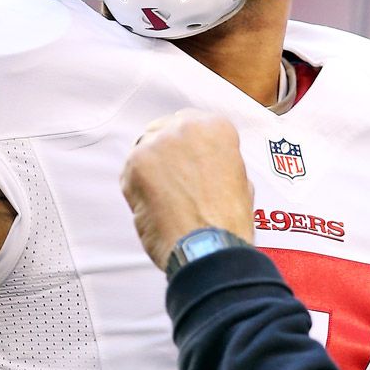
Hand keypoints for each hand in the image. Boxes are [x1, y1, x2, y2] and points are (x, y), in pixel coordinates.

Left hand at [121, 109, 254, 269]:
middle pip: (166, 130)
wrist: (208, 247)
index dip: (189, 145)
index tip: (188, 158)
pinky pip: (130, 172)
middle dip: (168, 153)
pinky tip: (153, 206)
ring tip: (165, 198)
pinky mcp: (136, 164)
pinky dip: (137, 188)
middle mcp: (186, 127)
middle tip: (173, 179)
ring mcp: (158, 143)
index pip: (194, 122)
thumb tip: (207, 164)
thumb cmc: (226, 222)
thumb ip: (219, 160)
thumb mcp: (239, 179)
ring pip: (146, 148)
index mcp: (216, 128)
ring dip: (152, 169)